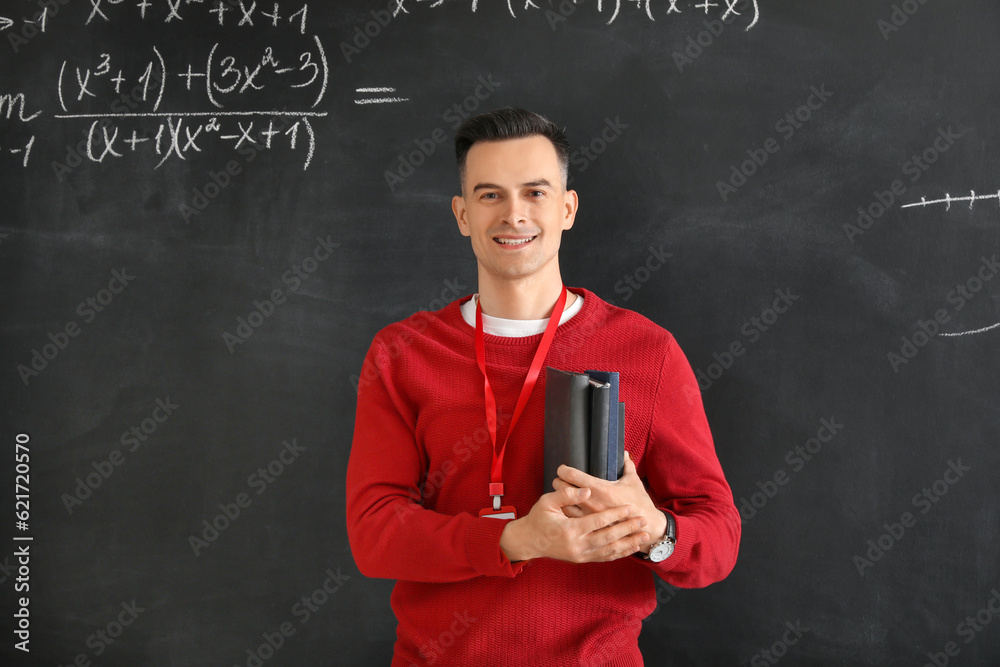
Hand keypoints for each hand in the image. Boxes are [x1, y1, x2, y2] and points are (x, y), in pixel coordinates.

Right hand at [499, 485, 648, 562]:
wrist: (529, 541)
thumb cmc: (538, 518)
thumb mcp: (547, 502)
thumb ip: (566, 495)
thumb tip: (586, 490)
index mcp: (570, 530)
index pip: (598, 522)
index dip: (615, 514)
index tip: (630, 507)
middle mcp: (578, 545)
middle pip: (609, 537)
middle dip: (628, 529)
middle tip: (643, 520)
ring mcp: (581, 555)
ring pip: (610, 550)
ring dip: (628, 543)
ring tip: (644, 536)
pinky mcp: (582, 560)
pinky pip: (605, 557)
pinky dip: (620, 553)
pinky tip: (631, 547)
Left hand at [551, 451, 667, 552]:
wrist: (645, 527)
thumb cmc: (639, 502)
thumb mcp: (633, 481)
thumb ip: (627, 465)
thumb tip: (623, 452)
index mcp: (600, 488)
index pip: (573, 475)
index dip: (564, 469)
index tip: (562, 468)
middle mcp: (591, 502)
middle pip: (562, 489)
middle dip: (558, 483)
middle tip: (560, 480)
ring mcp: (589, 516)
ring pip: (562, 505)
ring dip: (559, 498)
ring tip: (561, 494)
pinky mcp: (589, 527)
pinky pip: (569, 519)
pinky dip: (565, 511)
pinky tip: (565, 508)